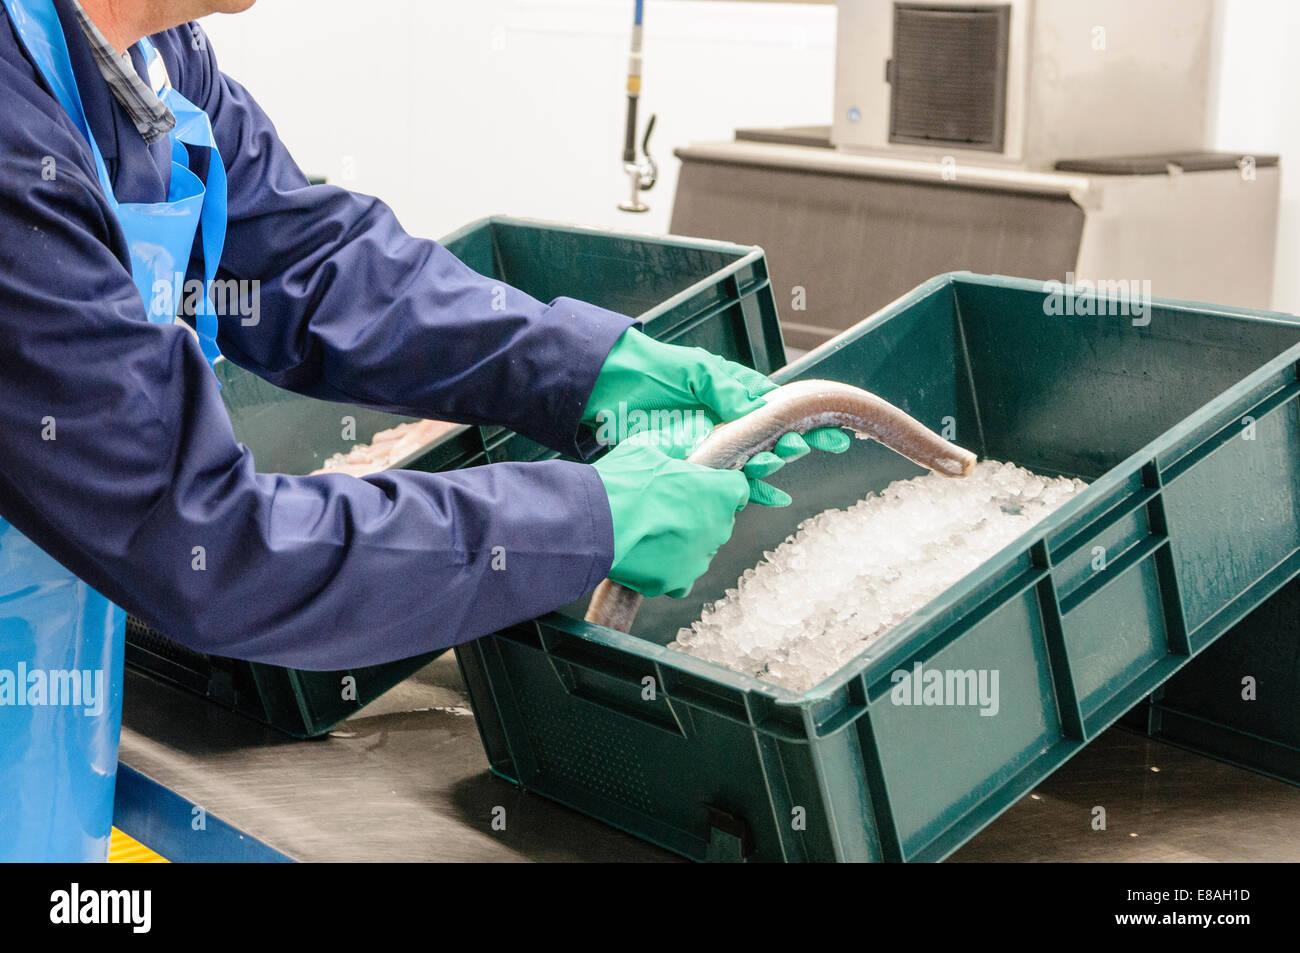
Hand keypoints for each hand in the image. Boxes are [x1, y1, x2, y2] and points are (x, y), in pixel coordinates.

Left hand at [584, 329, 851, 506]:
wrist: (608, 386)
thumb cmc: (651, 371)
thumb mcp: (692, 370)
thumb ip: (724, 386)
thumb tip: (756, 404)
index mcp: (731, 392)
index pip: (776, 407)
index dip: (804, 419)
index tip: (830, 429)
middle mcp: (727, 419)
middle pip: (773, 436)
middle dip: (800, 442)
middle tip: (826, 447)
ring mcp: (712, 442)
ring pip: (754, 459)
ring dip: (772, 466)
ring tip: (780, 467)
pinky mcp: (695, 462)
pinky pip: (729, 479)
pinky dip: (753, 488)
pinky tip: (772, 497)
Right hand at [592, 432, 749, 597]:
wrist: (595, 523)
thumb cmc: (623, 481)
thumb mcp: (649, 448)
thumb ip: (675, 445)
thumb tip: (688, 436)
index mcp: (719, 491)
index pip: (738, 489)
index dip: (719, 487)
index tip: (702, 487)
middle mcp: (718, 527)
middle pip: (718, 521)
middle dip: (699, 514)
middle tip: (667, 508)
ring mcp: (699, 558)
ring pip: (700, 549)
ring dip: (684, 542)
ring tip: (651, 533)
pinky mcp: (677, 582)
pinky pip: (681, 578)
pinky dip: (670, 570)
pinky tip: (649, 558)